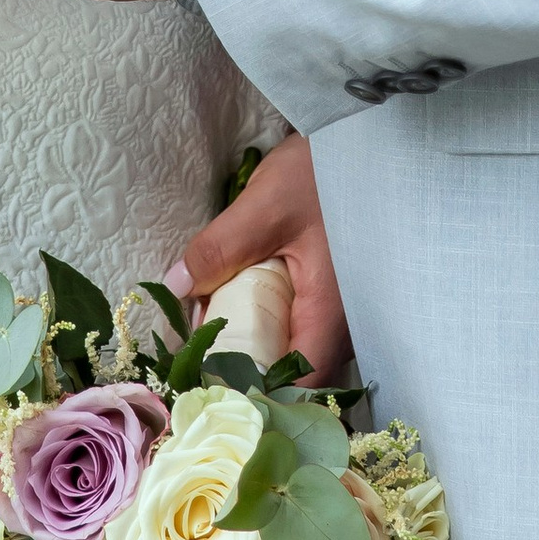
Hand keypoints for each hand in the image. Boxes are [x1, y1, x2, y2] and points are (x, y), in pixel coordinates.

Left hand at [170, 134, 351, 384]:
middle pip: (295, 377)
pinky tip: (234, 312)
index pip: (298, 387)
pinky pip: (299, 327)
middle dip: (246, 376)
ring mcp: (341, 311)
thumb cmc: (324, 173)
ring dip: (255, 351)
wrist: (364, 140)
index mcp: (330, 313)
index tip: (209, 395)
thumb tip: (174, 289)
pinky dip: (266, 327)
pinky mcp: (332, 295)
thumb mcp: (263, 207)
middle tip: (196, 367)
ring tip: (207, 341)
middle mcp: (343, 323)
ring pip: (296, 353)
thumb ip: (218, 250)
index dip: (254, 399)